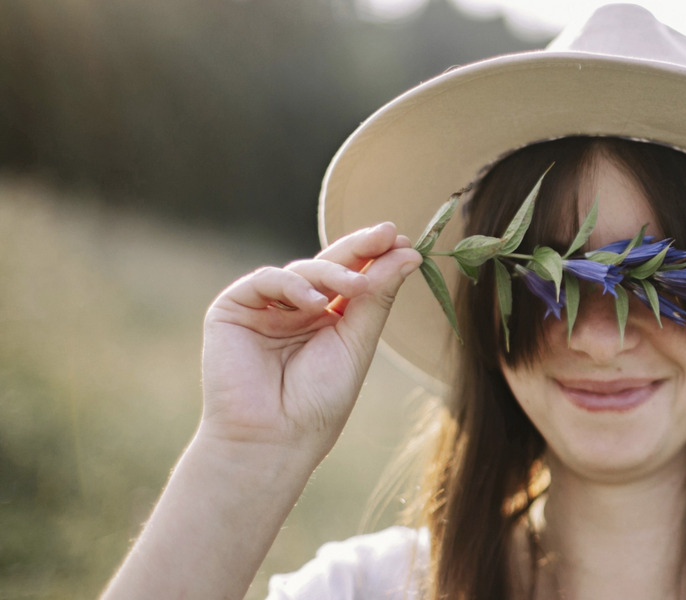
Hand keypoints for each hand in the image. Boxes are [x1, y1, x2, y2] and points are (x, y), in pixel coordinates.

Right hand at [199, 222, 422, 459]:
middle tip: (389, 233)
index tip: (406, 241)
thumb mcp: (357, 344)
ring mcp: (265, 308)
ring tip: (358, 286)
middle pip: (330, 266)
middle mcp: (296, 310)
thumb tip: (408, 254)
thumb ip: (377, 298)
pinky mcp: (233, 309)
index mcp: (327, 320)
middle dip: (360, 248)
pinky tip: (314, 303)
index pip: (353, 278)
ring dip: (333, 272)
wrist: (274, 438)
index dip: (376, 257)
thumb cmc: (319, 401)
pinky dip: (292, 285)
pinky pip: (266, 280)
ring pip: (303, 270)